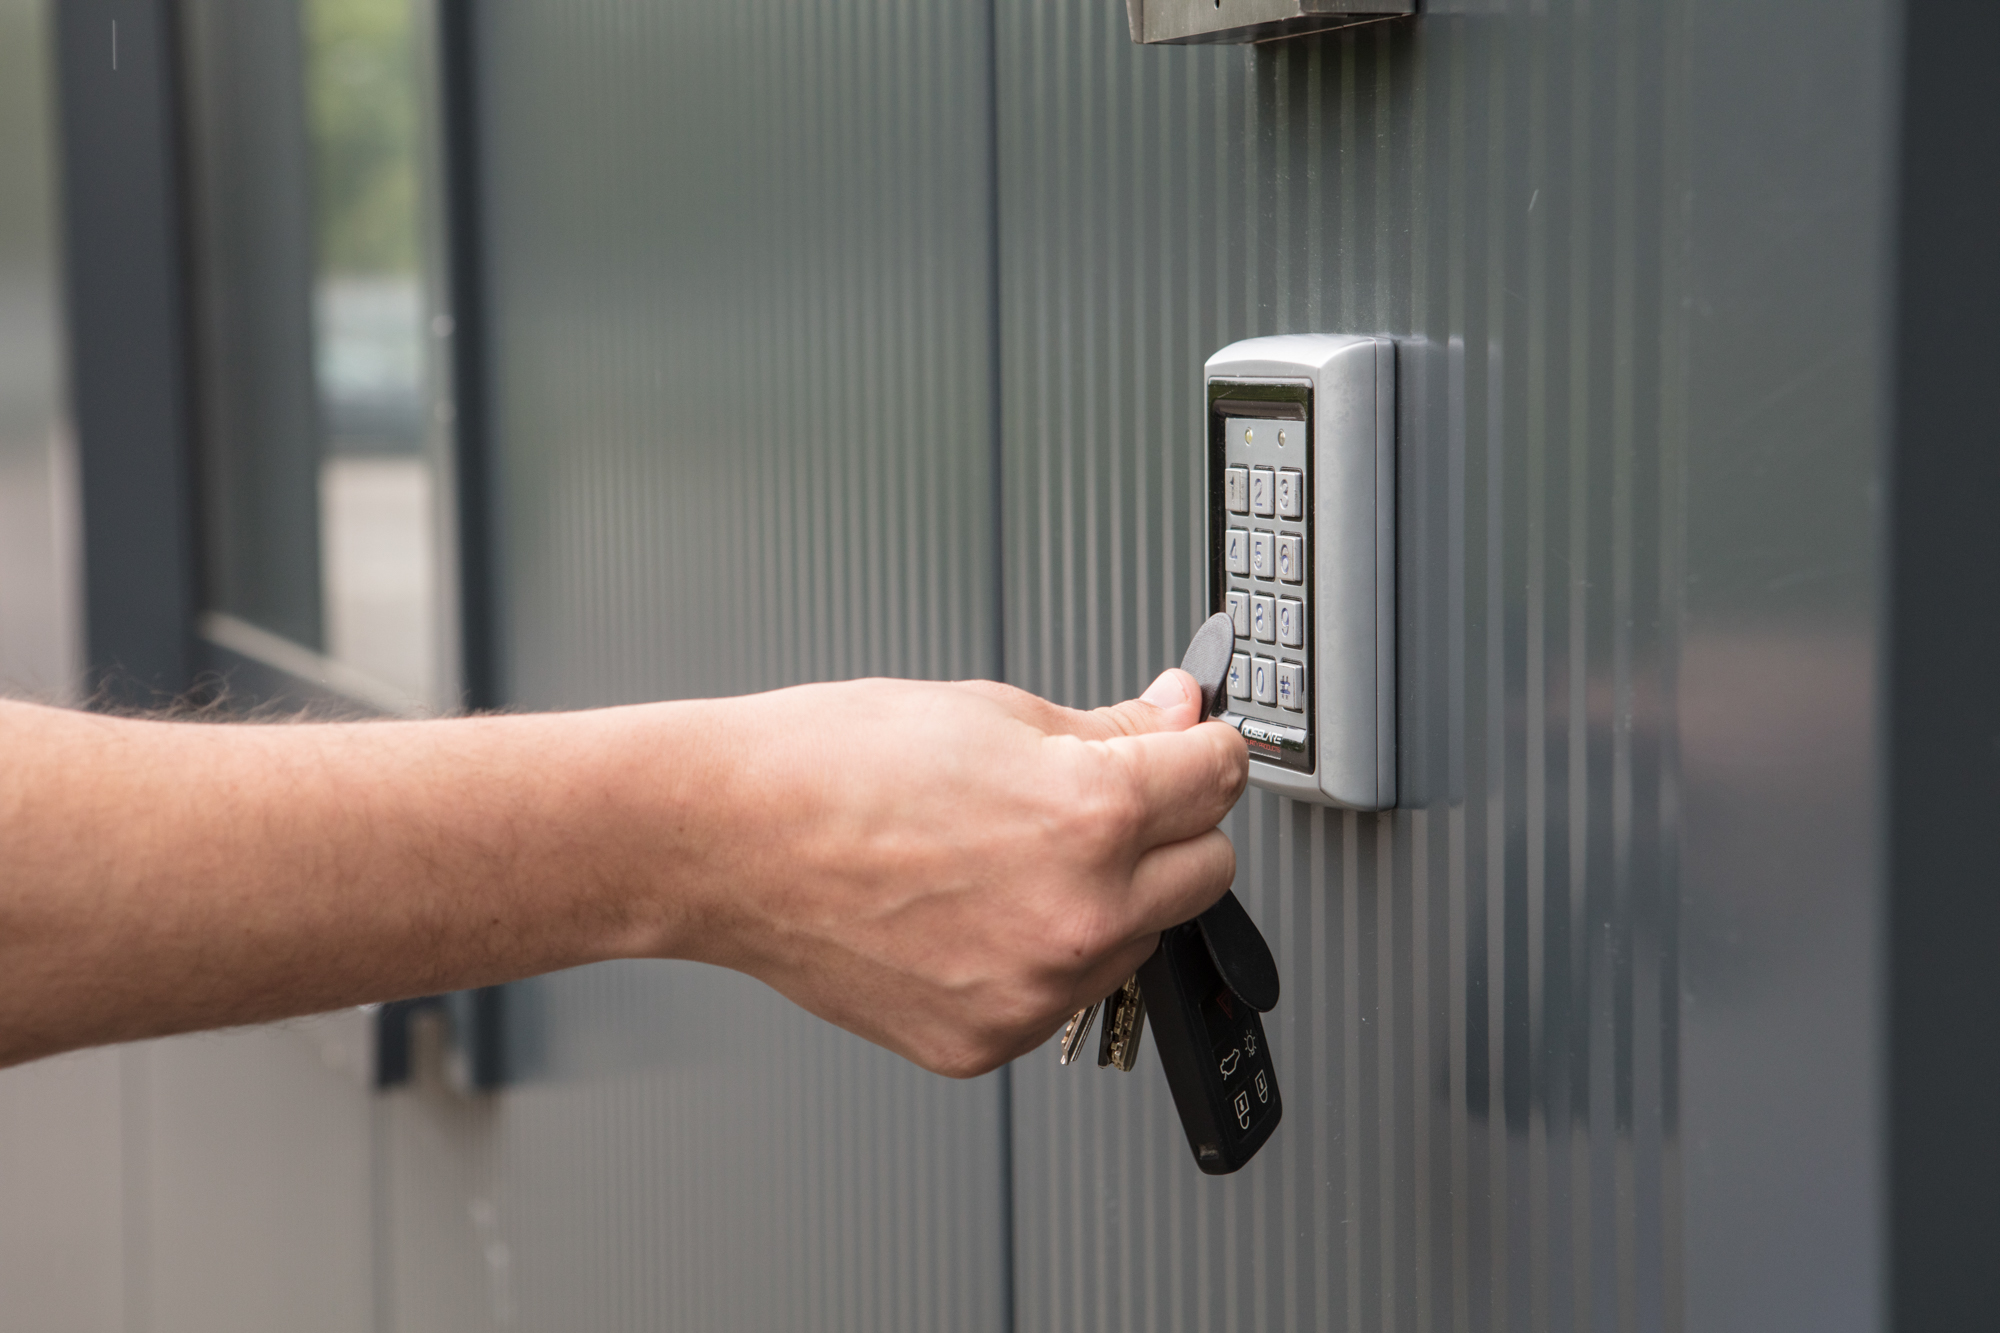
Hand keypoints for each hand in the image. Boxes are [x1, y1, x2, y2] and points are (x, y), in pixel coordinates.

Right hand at [662, 671, 1248, 1077]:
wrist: (726, 839)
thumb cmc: (833, 766)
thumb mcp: (993, 712)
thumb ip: (1110, 728)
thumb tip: (1176, 720)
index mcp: (1090, 815)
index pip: (1219, 779)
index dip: (1201, 749)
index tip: (1188, 747)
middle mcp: (1079, 916)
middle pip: (1208, 872)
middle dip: (1172, 828)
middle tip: (1101, 800)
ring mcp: (1035, 992)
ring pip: (1140, 940)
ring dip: (1111, 898)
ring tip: (1012, 856)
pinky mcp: (990, 1040)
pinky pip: (1064, 994)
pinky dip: (1042, 956)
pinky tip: (976, 911)